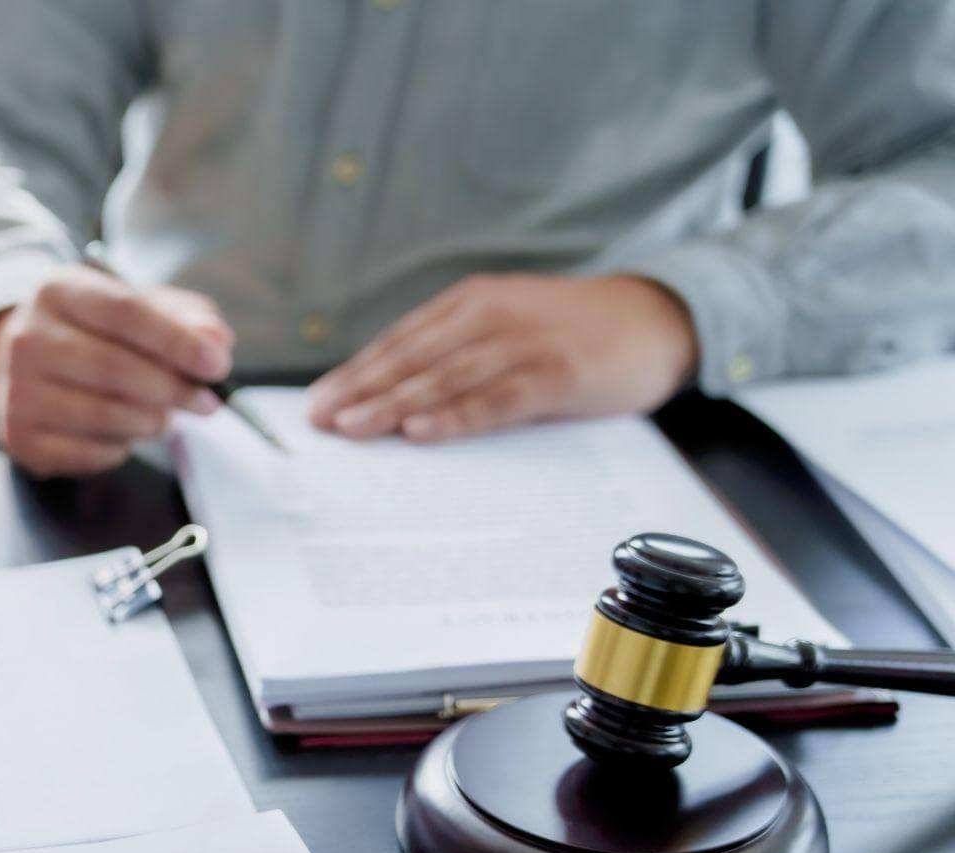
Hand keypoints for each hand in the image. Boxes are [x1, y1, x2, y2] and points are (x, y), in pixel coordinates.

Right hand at [0, 264, 233, 476]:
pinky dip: (121, 447)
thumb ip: (185, 319)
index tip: (216, 364)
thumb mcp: (138, 307)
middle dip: (172, 389)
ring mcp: (16, 390)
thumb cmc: (95, 333)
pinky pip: (89, 452)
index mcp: (58, 291)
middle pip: (114, 368)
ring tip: (163, 415)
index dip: (176, 341)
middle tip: (206, 402)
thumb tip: (216, 343)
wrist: (25, 363)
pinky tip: (123, 431)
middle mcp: (27, 338)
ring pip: (103, 415)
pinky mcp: (18, 437)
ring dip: (150, 421)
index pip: (124, 313)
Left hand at [304, 274, 697, 442]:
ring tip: (354, 427)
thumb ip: (456, 350)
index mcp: (472, 301)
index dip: (356, 371)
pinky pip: (495, 399)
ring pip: (445, 377)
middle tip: (320, 421)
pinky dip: (455, 416)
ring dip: (394, 404)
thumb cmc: (570, 331)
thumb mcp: (507, 325)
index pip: (400, 340)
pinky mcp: (555, 374)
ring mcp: (524, 343)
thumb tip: (391, 396)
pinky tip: (420, 431)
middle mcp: (491, 315)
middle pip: (413, 357)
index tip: (316, 402)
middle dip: (361, 390)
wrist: (656, 319)